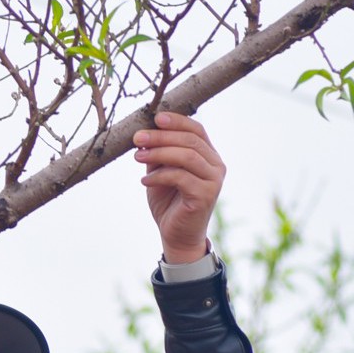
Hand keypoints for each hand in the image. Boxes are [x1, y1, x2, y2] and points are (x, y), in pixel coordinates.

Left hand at [134, 112, 224, 263]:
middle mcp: (216, 165)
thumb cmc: (168, 201)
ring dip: (159, 153)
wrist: (176, 234)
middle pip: (190, 141)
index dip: (177, 121)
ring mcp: (213, 180)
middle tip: (137, 138)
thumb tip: (143, 134)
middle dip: (161, 136)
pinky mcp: (205, 195)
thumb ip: (157, 154)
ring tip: (137, 156)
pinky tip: (144, 181)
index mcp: (207, 155)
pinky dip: (160, 175)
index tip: (155, 117)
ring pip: (187, 156)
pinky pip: (181, 177)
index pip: (196, 130)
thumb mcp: (159, 172)